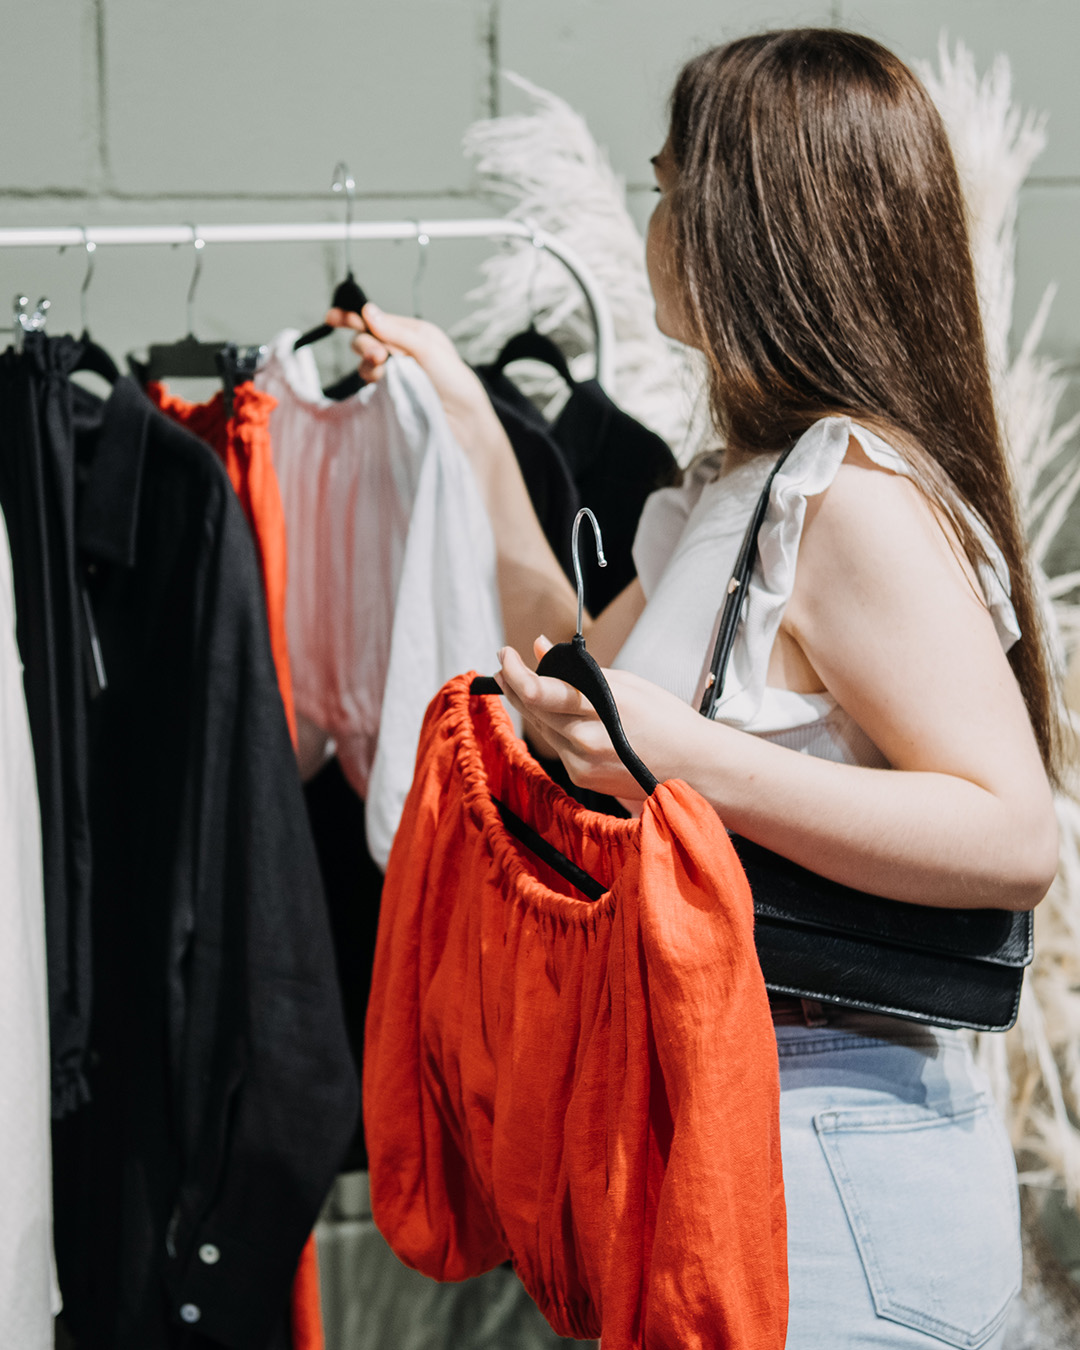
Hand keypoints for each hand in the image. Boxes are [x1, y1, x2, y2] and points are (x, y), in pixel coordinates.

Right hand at [324, 303, 498, 453]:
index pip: (378, 320)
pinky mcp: (391, 393)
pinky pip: (371, 380)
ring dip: (369, 361)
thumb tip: (368, 311)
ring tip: (382, 369)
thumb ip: (396, 333)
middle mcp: (404, 351)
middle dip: (366, 344)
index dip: (354, 317)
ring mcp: (396, 373)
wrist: (465, 422)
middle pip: (368, 339)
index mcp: (415, 334)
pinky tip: (380, 382)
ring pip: (367, 360)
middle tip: (379, 357)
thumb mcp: (428, 349)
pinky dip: (371, 377)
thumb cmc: (456, 383)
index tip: (333, 318)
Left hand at [495, 637, 703, 800]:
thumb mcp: (626, 683)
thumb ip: (577, 669)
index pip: (542, 692)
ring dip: (528, 704)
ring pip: (540, 727)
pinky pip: (555, 745)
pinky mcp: (581, 777)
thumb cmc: (666, 719)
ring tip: (521, 682)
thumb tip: (538, 646)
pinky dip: (550, 725)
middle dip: (513, 684)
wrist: (694, 767)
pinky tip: (553, 712)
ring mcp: (581, 762)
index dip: (515, 672)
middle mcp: (587, 739)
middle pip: (533, 709)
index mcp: (603, 707)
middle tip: (505, 664)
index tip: (505, 654)